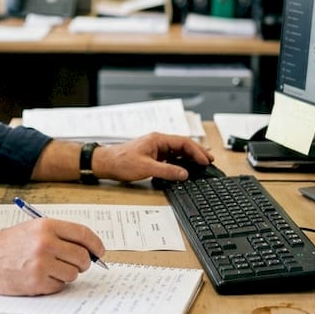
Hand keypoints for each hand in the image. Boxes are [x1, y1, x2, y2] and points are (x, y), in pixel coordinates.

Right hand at [0, 217, 105, 295]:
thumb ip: (58, 235)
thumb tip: (88, 248)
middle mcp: (45, 243)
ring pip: (73, 273)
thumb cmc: (6, 246)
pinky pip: (60, 286)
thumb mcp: (31, 230)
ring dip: (66, 274)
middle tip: (75, 264)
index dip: (96, 244)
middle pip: (82, 256)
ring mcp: (41, 264)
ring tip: (49, 269)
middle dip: (82, 263)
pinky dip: (54, 284)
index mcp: (46, 226)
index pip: (83, 234)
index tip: (99, 251)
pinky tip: (39, 277)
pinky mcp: (37, 282)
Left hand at [92, 133, 212, 181]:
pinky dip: (179, 162)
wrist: (105, 163)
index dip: (197, 151)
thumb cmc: (121, 161)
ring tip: (201, 164)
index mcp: (158, 139)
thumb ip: (167, 171)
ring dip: (189, 158)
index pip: (183, 142)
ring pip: (177, 151)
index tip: (206, 160)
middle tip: (209, 161)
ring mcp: (155, 148)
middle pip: (182, 145)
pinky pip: (170, 157)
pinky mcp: (152, 156)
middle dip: (197, 152)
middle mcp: (158, 142)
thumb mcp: (146, 168)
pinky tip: (185, 168)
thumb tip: (184, 174)